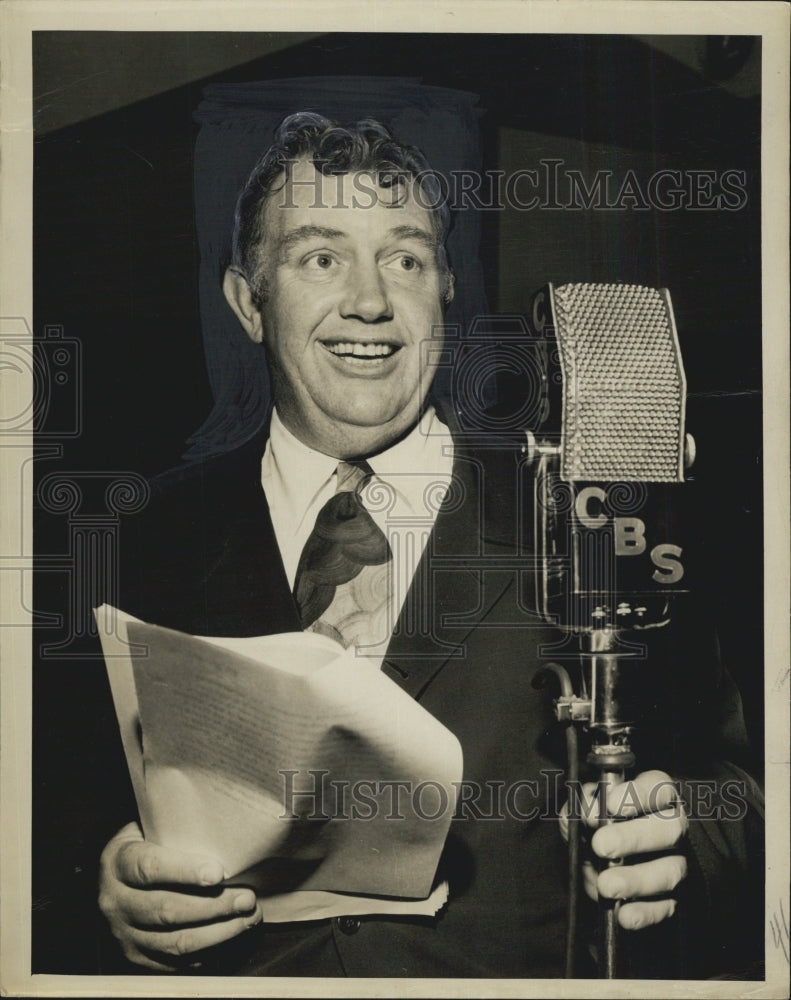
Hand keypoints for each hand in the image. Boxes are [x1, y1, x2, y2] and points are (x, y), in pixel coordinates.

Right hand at [98, 822, 261, 970]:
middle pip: (167, 910)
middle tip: (247, 899)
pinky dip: (207, 952)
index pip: (149, 867)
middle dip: (214, 906)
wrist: (117, 873)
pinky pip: (175, 962)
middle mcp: (115, 901)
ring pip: (175, 941)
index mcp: (117, 862)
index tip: (218, 873)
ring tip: (249, 918)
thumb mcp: (151, 825)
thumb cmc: (148, 841)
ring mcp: (124, 933)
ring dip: (218, 932)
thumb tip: (227, 823)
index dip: (184, 871)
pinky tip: (231, 936)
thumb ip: (178, 826)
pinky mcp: (136, 955)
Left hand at [560, 770, 687, 930]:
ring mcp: (677, 863)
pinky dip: (644, 913)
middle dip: (633, 837)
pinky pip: (666, 908)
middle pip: (670, 828)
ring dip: (637, 879)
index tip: (609, 804)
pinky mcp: (674, 898)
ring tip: (606, 884)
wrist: (604, 865)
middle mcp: (673, 827)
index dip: (637, 794)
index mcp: (656, 797)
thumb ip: (583, 804)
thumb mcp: (587, 809)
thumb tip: (585, 809)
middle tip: (600, 845)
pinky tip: (623, 914)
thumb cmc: (599, 827)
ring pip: (670, 870)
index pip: (659, 788)